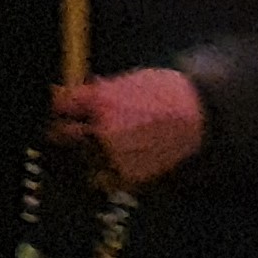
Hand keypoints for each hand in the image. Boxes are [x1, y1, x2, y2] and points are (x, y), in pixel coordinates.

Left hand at [45, 67, 205, 185]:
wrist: (199, 116)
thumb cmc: (166, 93)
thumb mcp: (128, 81)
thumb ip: (99, 91)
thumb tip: (78, 94)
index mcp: (100, 100)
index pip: (61, 104)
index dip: (58, 104)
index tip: (58, 106)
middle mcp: (102, 129)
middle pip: (63, 134)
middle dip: (60, 131)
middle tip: (60, 131)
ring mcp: (114, 154)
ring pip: (82, 158)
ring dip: (82, 152)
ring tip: (89, 148)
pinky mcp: (128, 174)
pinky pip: (104, 177)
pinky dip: (102, 171)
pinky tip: (109, 162)